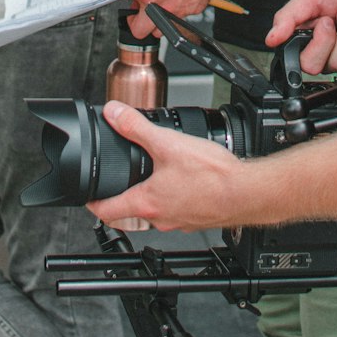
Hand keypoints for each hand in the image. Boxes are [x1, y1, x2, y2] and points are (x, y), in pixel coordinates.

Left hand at [88, 100, 241, 231]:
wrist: (248, 192)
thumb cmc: (213, 176)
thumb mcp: (168, 143)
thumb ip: (137, 128)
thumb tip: (114, 114)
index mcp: (146, 203)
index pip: (107, 212)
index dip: (93, 203)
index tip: (88, 196)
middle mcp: (160, 218)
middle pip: (129, 215)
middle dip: (121, 200)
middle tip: (117, 185)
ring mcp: (179, 222)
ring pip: (154, 214)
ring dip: (149, 198)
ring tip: (152, 177)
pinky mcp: (197, 219)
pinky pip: (177, 211)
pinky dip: (173, 199)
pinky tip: (184, 182)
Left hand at [104, 0, 226, 34]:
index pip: (135, 27)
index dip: (132, 16)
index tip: (135, 5)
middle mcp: (168, 8)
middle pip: (150, 33)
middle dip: (144, 22)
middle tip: (146, 4)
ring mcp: (184, 10)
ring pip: (168, 24)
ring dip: (162, 15)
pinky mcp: (198, 7)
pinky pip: (184, 14)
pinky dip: (180, 6)